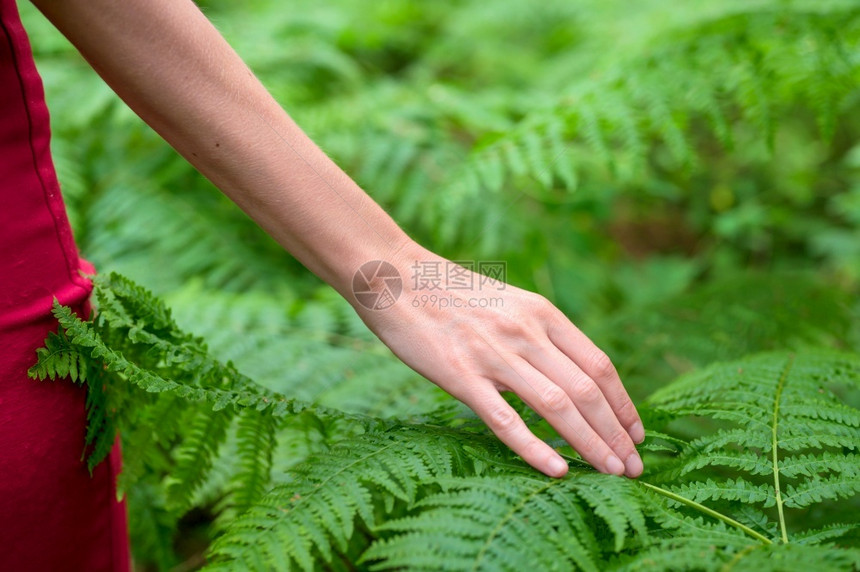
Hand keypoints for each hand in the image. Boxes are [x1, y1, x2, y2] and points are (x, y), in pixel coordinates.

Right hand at [354, 244, 644, 477]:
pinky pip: (506, 419)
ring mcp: (493, 354)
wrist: (395, 276)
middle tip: (634, 467)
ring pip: (558, 406)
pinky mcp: (460, 375)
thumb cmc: (451, 294)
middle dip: (617, 433)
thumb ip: (538, 333)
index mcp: (541, 313)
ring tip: (613, 473)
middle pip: (587, 390)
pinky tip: (558, 470)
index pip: (599, 365)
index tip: (636, 433)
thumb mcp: (507, 303)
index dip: (624, 404)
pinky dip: (536, 447)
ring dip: (592, 444)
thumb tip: (569, 374)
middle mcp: (526, 331)